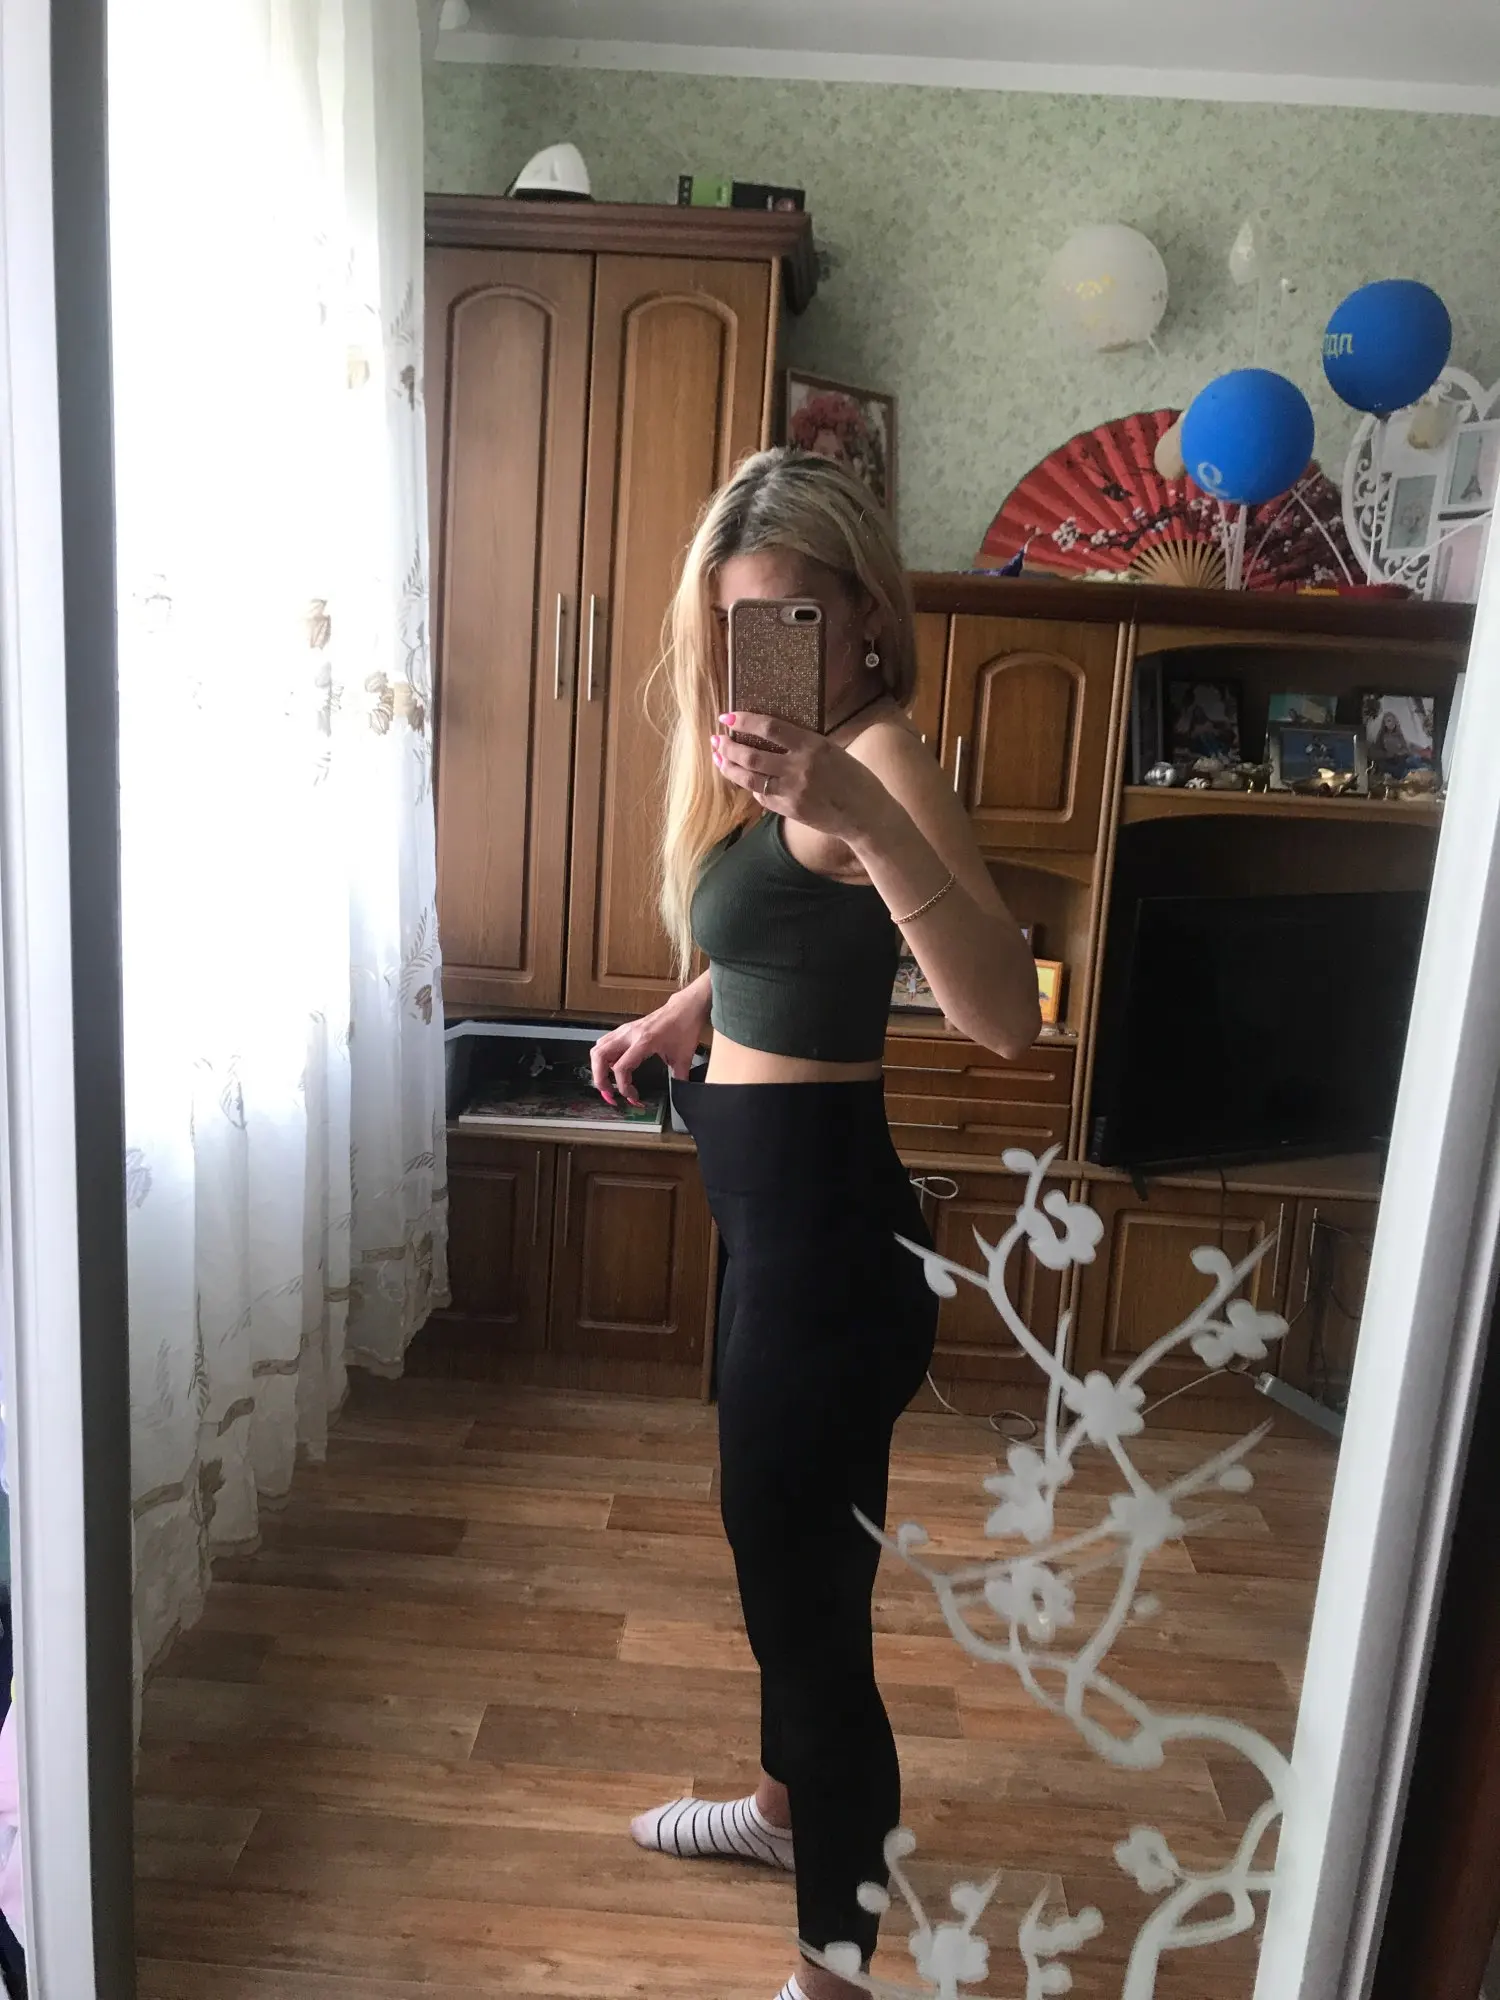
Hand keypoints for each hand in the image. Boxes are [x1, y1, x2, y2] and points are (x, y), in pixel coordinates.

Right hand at [590, 978, 710, 1107]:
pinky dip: (604, 1057)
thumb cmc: (684, 1028)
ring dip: (598, 1067)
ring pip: (598, 1048)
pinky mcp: (625, 1029)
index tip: (633, 1097)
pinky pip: (605, 1043)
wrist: (684, 1008)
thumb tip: (678, 1095)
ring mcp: (625, 1030)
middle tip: (608, 1093)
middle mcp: (630, 1035)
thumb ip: (679, 1078)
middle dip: (599, 1078)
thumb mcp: (684, 1057)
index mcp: (644, 1042)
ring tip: (608, 1082)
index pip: (621, 1067)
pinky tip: (614, 1067)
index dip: (623, 1087)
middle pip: (599, 1056)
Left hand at [712, 713, 886, 841]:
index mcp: (813, 746)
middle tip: (716, 739)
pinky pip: (762, 795)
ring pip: (749, 778)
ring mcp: (792, 792)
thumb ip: (804, 745)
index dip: (744, 721)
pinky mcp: (789, 810)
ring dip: (729, 767)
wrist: (867, 816)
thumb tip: (772, 735)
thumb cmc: (855, 780)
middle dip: (728, 746)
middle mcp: (799, 768)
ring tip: (718, 757)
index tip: (727, 717)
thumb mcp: (832, 751)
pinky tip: (743, 778)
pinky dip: (750, 785)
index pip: (769, 728)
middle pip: (751, 755)